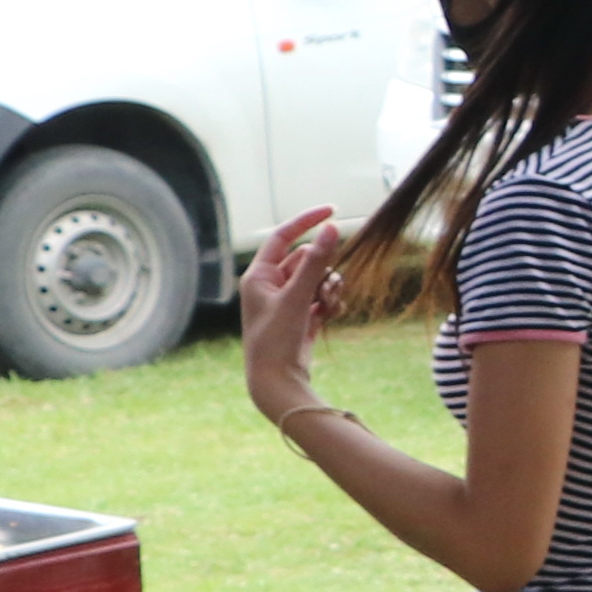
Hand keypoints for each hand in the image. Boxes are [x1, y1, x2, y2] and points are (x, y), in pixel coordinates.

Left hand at [238, 209, 350, 426]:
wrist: (277, 381)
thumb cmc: (277, 339)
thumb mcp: (298, 296)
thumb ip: (316, 261)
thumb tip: (332, 228)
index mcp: (259, 276)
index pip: (284, 236)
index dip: (307, 221)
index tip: (333, 210)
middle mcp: (270, 286)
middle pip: (306, 260)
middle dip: (324, 270)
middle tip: (329, 287)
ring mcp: (286, 302)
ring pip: (316, 279)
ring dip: (329, 287)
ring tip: (330, 304)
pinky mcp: (300, 317)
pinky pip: (320, 298)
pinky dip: (329, 302)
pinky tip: (331, 315)